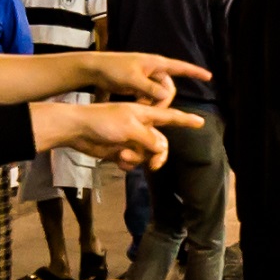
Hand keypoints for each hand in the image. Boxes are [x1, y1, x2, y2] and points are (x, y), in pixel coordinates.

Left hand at [30, 96, 177, 170]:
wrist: (78, 130)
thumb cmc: (102, 121)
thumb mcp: (129, 127)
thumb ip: (149, 138)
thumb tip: (161, 148)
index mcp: (145, 114)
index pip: (170, 116)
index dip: (186, 120)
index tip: (201, 122)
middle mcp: (140, 126)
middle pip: (161, 144)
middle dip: (158, 155)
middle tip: (154, 165)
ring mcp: (130, 139)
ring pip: (147, 155)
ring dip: (138, 158)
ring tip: (123, 155)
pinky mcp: (120, 150)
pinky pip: (133, 161)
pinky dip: (128, 162)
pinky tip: (118, 160)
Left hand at [63, 51, 201, 104]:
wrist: (94, 69)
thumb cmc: (113, 70)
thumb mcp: (132, 80)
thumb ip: (150, 89)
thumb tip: (169, 96)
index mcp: (155, 64)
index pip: (180, 67)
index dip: (195, 72)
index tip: (210, 76)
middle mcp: (153, 71)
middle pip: (168, 90)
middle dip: (162, 101)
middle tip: (148, 108)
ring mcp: (145, 79)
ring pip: (158, 97)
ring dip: (152, 105)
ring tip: (137, 106)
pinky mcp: (137, 87)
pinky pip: (149, 99)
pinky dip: (145, 105)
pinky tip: (134, 108)